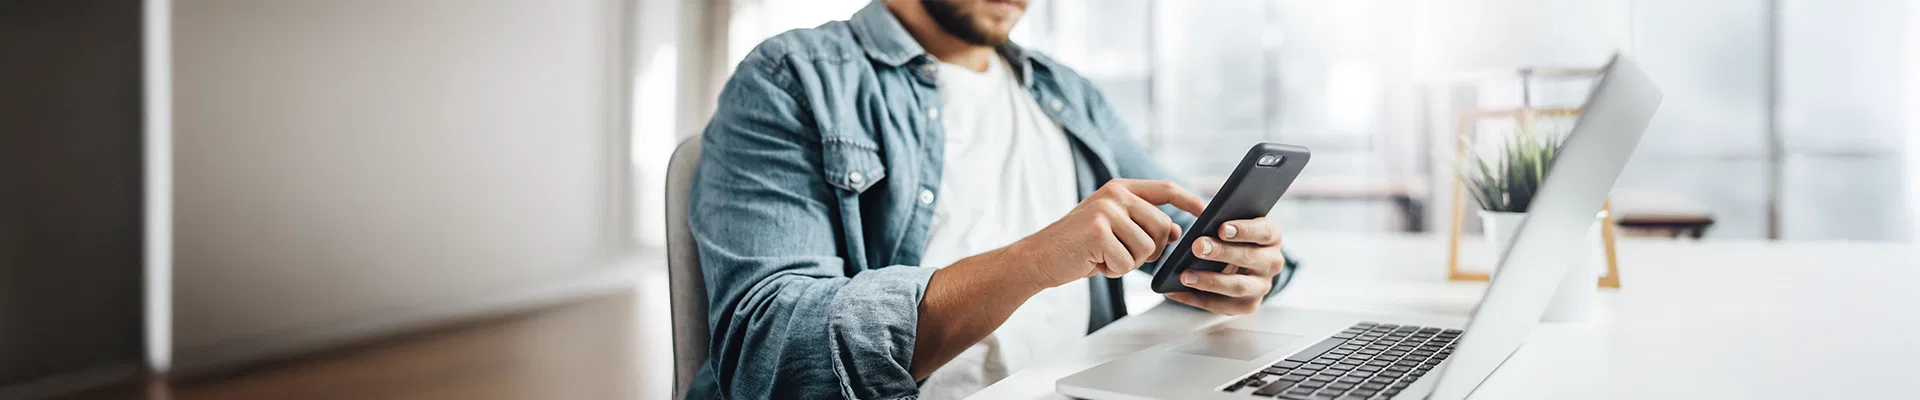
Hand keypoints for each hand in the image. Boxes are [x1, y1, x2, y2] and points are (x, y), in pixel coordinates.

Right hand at [1005, 179, 1206, 291]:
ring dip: (1129, 263)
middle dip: (1151, 251)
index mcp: (1120, 188)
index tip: (1206, 213)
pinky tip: (1094, 263)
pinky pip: (1127, 262)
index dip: (1190, 201)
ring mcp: (1106, 210)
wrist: (1038, 258)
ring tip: (1104, 257)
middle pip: (1163, 227)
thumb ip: (1142, 223)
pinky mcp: (1098, 231)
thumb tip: (1178, 233)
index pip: (1166, 189)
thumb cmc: (1079, 246)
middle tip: (1123, 255)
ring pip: (1147, 248)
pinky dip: (1113, 271)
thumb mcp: (1112, 227)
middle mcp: (1115, 193)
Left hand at [1165, 217, 1286, 314]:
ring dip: (1209, 281)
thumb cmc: (1234, 238)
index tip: (1222, 228)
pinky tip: (1176, 291)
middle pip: (1249, 258)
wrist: (1243, 264)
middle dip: (1221, 253)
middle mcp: (1272, 262)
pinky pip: (1222, 305)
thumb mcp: (1235, 225)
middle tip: (1197, 247)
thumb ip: (1224, 223)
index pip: (1264, 232)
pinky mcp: (1248, 305)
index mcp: (1272, 237)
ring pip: (1237, 286)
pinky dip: (1196, 298)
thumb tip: (1202, 227)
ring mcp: (1262, 286)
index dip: (1244, 230)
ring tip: (1185, 275)